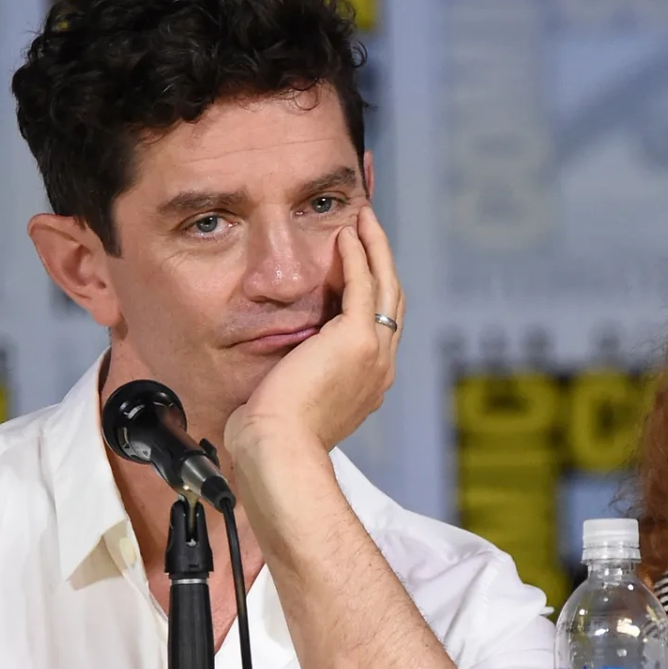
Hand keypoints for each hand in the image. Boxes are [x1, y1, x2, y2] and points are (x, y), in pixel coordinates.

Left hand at [225, 204, 403, 464]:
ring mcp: (374, 353)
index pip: (380, 328)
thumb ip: (300, 379)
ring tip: (365, 221)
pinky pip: (364, 286)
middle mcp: (380, 367)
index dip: (373, 293)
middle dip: (382, 263)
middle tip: (370, 231)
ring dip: (376, 249)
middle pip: (392, 302)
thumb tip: (284, 370)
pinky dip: (359, 256)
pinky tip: (348, 234)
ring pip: (386, 287)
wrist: (279, 448)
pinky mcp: (356, 339)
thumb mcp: (295, 403)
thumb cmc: (275, 438)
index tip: (360, 267)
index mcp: (369, 384)